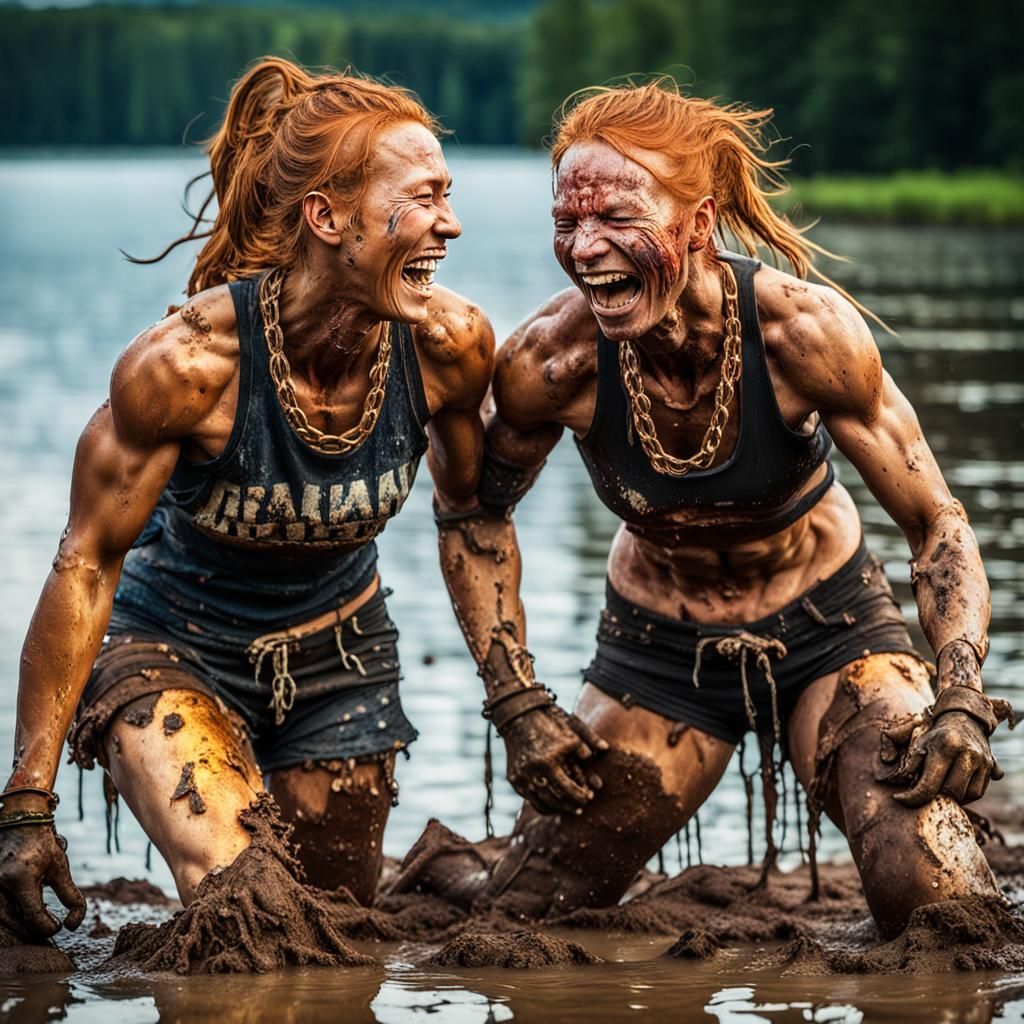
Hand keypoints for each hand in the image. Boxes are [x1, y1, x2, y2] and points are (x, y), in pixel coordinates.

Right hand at [0, 825, 85, 939]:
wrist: (20, 823)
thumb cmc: (42, 846)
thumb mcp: (60, 868)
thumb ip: (70, 896)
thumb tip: (73, 925)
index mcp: (20, 879)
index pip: (33, 915)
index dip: (48, 927)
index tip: (59, 927)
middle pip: (15, 924)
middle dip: (34, 932)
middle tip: (48, 929)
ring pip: (4, 922)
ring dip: (21, 929)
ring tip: (37, 925)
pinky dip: (10, 920)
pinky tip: (22, 918)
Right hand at [501, 704, 608, 814]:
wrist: (518, 718)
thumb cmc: (548, 724)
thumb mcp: (569, 732)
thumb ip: (587, 743)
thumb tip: (604, 748)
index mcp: (549, 761)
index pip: (569, 789)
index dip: (581, 796)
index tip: (589, 797)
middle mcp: (533, 772)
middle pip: (556, 800)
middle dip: (570, 806)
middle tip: (580, 808)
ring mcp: (521, 777)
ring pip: (541, 803)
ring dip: (556, 808)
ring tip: (567, 808)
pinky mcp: (513, 778)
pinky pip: (529, 798)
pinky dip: (541, 804)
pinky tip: (551, 803)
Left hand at [881, 710, 1001, 806]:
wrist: (965, 719)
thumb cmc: (937, 734)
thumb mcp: (920, 741)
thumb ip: (911, 761)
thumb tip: (897, 772)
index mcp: (946, 746)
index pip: (929, 784)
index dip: (913, 797)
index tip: (900, 798)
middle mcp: (967, 754)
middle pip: (951, 792)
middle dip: (936, 795)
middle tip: (925, 789)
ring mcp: (981, 761)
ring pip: (967, 795)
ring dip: (952, 797)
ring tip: (939, 788)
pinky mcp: (990, 767)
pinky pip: (977, 792)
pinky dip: (964, 795)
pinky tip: (953, 787)